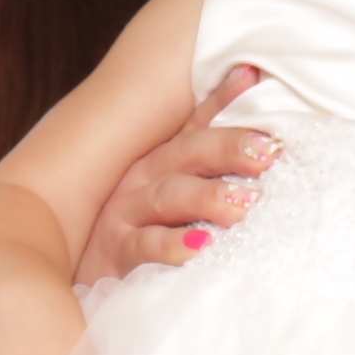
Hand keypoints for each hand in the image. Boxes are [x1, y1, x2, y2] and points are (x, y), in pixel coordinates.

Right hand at [73, 67, 274, 281]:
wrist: (86, 276)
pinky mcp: (116, 252)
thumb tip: (268, 155)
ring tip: (243, 204)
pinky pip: (145, 246)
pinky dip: (172, 245)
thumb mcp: (177, 205)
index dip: (224, 100)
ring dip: (205, 197)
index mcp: (161, 161)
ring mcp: (126, 213)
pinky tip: (200, 247)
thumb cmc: (142, 237)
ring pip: (167, 197)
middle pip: (188, 154)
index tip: (256, 78)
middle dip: (227, 148)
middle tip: (268, 152)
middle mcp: (143, 179)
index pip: (198, 125)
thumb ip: (215, 181)